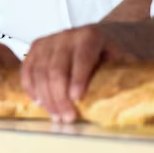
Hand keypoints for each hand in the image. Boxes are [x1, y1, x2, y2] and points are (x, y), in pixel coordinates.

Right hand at [21, 24, 135, 123]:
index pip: (81, 59)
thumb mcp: (124, 58)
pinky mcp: (36, 46)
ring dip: (45, 97)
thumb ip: (123, 74)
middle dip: (59, 96)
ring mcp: (48, 40)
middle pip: (56, 68)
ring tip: (56, 116)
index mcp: (90, 36)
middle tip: (67, 117)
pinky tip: (38, 101)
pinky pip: (27, 68)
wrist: (103, 35)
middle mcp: (66, 35)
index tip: (77, 99)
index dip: (78, 79)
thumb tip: (127, 98)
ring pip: (39, 71)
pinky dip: (29, 86)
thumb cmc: (114, 52)